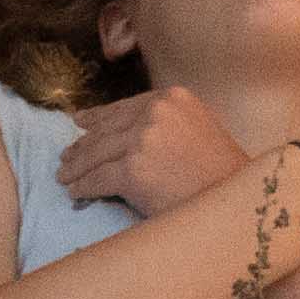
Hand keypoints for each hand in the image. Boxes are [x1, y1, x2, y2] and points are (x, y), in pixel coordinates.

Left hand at [56, 84, 248, 216]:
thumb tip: (126, 133)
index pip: (124, 108)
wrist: (234, 200)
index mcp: (172, 98)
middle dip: (83, 146)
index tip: (81, 123)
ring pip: (97, 154)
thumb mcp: (197, 129)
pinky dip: (84, 187)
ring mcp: (142, 139)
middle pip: (107, 130)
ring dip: (77, 167)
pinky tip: (76, 192)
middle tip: (66, 157)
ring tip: (65, 177)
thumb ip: (165, 124)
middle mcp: (156, 112)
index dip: (99, 118)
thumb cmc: (220, 173)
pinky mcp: (132, 170)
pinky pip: (98, 179)